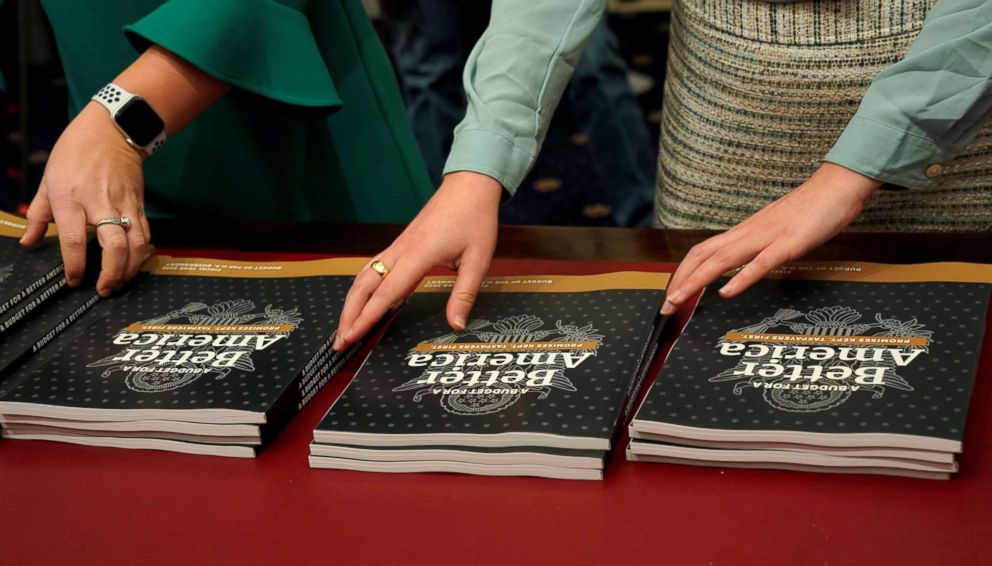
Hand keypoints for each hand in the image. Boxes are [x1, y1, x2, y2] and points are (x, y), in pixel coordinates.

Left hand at [21, 103, 150, 296]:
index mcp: (71, 199)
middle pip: (114, 246)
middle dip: (112, 273)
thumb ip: (37, 214)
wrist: (111, 131)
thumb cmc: (75, 154)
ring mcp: (124, 205)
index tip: (74, 280)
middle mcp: (100, 204)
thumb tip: (29, 242)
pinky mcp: (139, 205)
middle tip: (104, 289)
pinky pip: (145, 234)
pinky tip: (134, 264)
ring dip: (130, 268)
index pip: (74, 240)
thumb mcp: (48, 180)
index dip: (75, 265)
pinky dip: (142, 254)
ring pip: (136, 244)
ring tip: (121, 282)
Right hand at [333, 171, 501, 350]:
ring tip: (345, 327)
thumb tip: (456, 325)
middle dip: (348, 314)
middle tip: (340, 341)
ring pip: (364, 276)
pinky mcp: (400, 244)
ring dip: (351, 302)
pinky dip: (363, 289)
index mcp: (418, 255)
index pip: (386, 293)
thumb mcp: (478, 260)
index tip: (352, 336)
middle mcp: (400, 250)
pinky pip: (374, 268)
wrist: (468, 187)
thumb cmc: (475, 220)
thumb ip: (464, 294)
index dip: (367, 317)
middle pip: (363, 285)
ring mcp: (397, 246)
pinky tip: (365, 304)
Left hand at [660, 163, 881, 314]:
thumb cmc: (810, 210)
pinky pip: (760, 263)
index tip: (672, 292)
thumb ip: (757, 246)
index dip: (684, 271)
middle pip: (703, 255)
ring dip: (697, 281)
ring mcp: (766, 237)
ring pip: (722, 259)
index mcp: (745, 231)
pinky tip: (725, 292)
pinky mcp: (788, 244)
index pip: (703, 250)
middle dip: (680, 280)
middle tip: (665, 305)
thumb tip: (743, 262)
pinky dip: (740, 279)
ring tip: (678, 300)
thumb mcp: (776, 230)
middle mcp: (748, 233)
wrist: (837, 186)